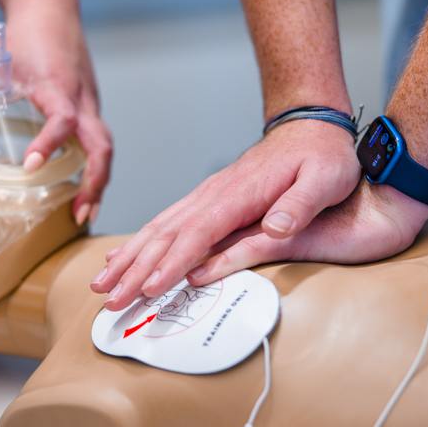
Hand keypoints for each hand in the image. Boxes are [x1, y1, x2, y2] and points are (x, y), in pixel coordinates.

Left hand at [0, 6, 111, 225]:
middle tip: (79, 212)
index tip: (30, 167)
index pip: (62, 119)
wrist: (52, 9)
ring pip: (105, 148)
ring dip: (99, 183)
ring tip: (84, 213)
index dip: (49, 143)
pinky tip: (84, 191)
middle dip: (94, 181)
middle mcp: (81, 98)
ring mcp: (91, 104)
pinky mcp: (92, 109)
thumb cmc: (27, 34)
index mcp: (56, 85)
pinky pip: (100, 143)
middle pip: (102, 144)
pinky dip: (95, 169)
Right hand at [90, 120, 361, 309]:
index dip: (172, 263)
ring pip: (156, 229)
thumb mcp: (326, 178)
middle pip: (164, 235)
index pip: (197, 233)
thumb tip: (277, 228)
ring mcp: (205, 197)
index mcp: (238, 195)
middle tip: (109, 300)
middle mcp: (212, 196)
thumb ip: (301, 204)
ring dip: (127, 258)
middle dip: (134, 269)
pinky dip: (139, 242)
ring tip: (102, 284)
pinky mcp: (205, 201)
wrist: (308, 126)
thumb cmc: (321, 156)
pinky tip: (122, 257)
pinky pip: (164, 223)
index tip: (149, 288)